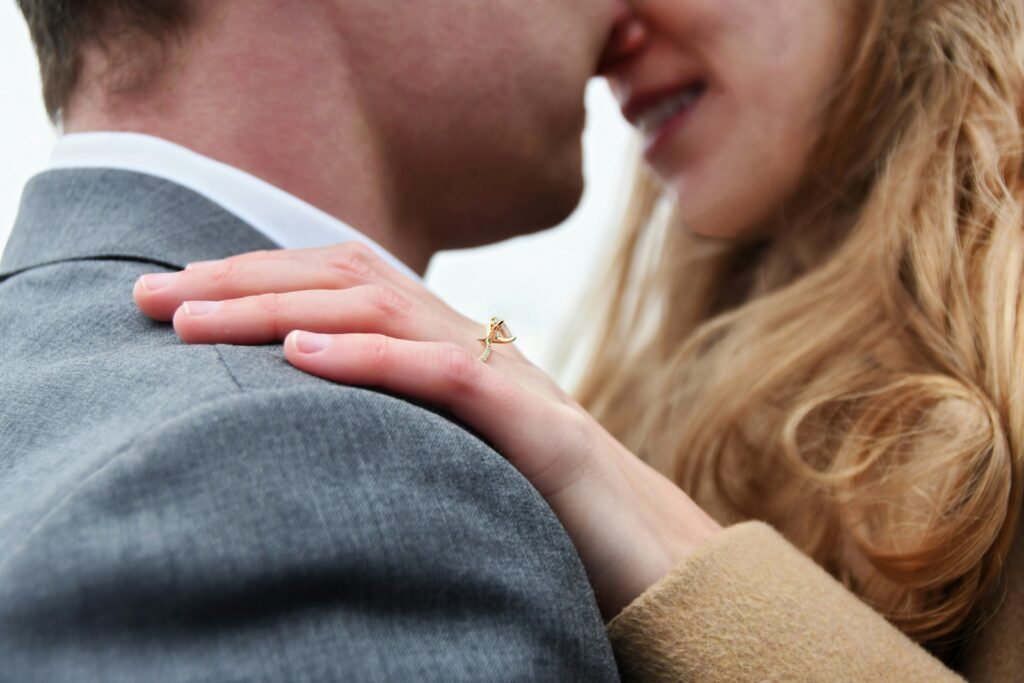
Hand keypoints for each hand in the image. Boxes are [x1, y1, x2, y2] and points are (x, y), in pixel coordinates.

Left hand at [133, 243, 720, 616]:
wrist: (653, 557)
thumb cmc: (545, 512)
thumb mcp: (453, 451)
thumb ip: (393, 416)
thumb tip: (303, 405)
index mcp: (453, 347)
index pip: (348, 278)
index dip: (259, 276)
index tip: (177, 295)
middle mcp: (478, 344)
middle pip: (352, 276)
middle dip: (243, 281)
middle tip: (150, 297)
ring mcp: (512, 381)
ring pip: (387, 308)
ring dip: (282, 309)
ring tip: (194, 324)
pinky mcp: (541, 432)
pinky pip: (449, 376)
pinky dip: (372, 357)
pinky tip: (302, 356)